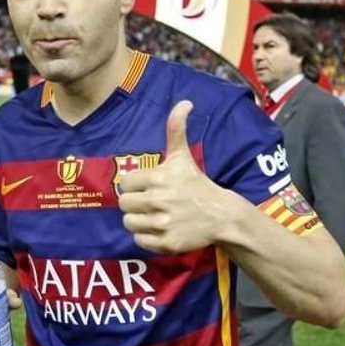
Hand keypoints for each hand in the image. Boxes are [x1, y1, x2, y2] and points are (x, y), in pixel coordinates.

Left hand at [119, 101, 235, 254]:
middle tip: (151, 202)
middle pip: (124, 205)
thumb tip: (185, 102)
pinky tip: (161, 229)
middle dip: (135, 203)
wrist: (220, 215)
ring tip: (155, 216)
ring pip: (129, 224)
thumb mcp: (183, 156)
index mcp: (157, 178)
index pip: (124, 184)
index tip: (148, 186)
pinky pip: (140, 241)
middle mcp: (157, 201)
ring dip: (139, 221)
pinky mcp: (166, 243)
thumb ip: (176, 129)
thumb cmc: (196, 184)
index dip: (134, 185)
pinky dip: (147, 237)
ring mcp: (162, 224)